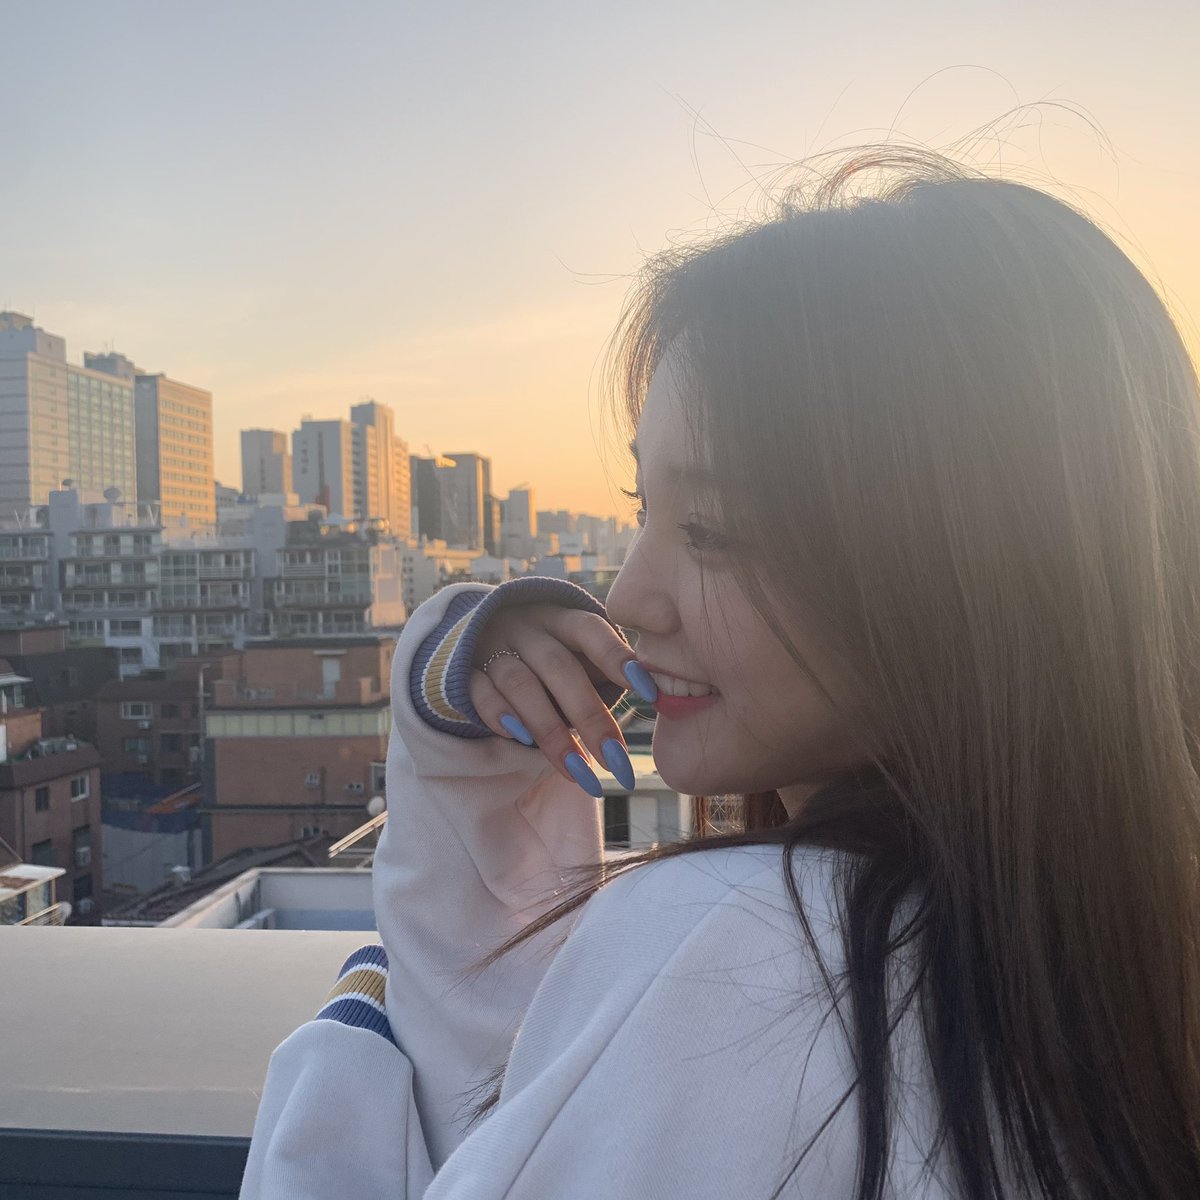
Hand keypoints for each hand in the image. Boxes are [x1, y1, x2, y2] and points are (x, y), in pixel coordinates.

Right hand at [469, 603, 650, 796]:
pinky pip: (480, 693)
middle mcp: (526, 628)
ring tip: (579, 771)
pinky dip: (500, 716)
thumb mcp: (572, 650)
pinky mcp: (463, 672)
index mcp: (560, 618)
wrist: (476, 635)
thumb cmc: (545, 653)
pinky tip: (523, 742)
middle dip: (590, 717)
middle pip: (559, 668)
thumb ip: (606, 668)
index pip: (591, 630)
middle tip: (618, 761)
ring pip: (520, 685)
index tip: (649, 693)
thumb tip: (660, 699)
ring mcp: (491, 648)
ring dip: (551, 731)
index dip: (618, 658)